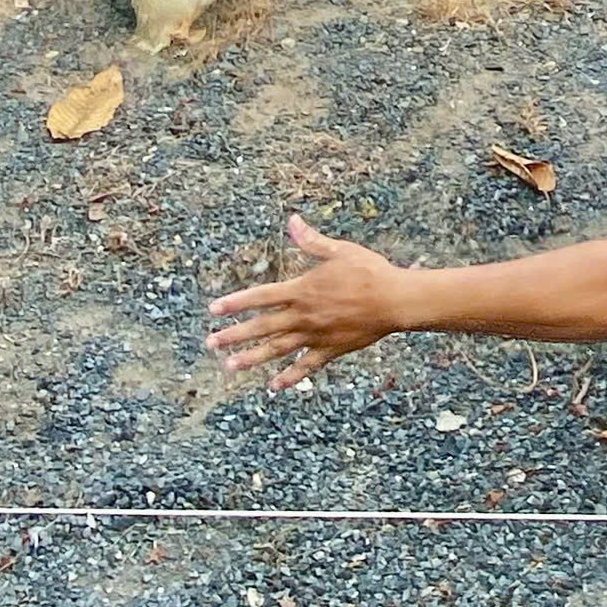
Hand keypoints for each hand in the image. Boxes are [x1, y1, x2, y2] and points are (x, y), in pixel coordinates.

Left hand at [206, 216, 403, 389]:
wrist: (394, 300)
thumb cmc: (369, 271)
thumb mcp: (339, 251)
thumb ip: (311, 241)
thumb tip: (292, 221)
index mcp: (302, 289)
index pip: (260, 297)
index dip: (235, 303)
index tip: (213, 310)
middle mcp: (303, 315)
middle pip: (262, 326)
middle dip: (234, 335)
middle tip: (211, 343)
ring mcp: (315, 335)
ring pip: (278, 348)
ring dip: (252, 357)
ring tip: (230, 365)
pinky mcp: (330, 349)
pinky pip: (306, 366)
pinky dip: (290, 376)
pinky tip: (274, 385)